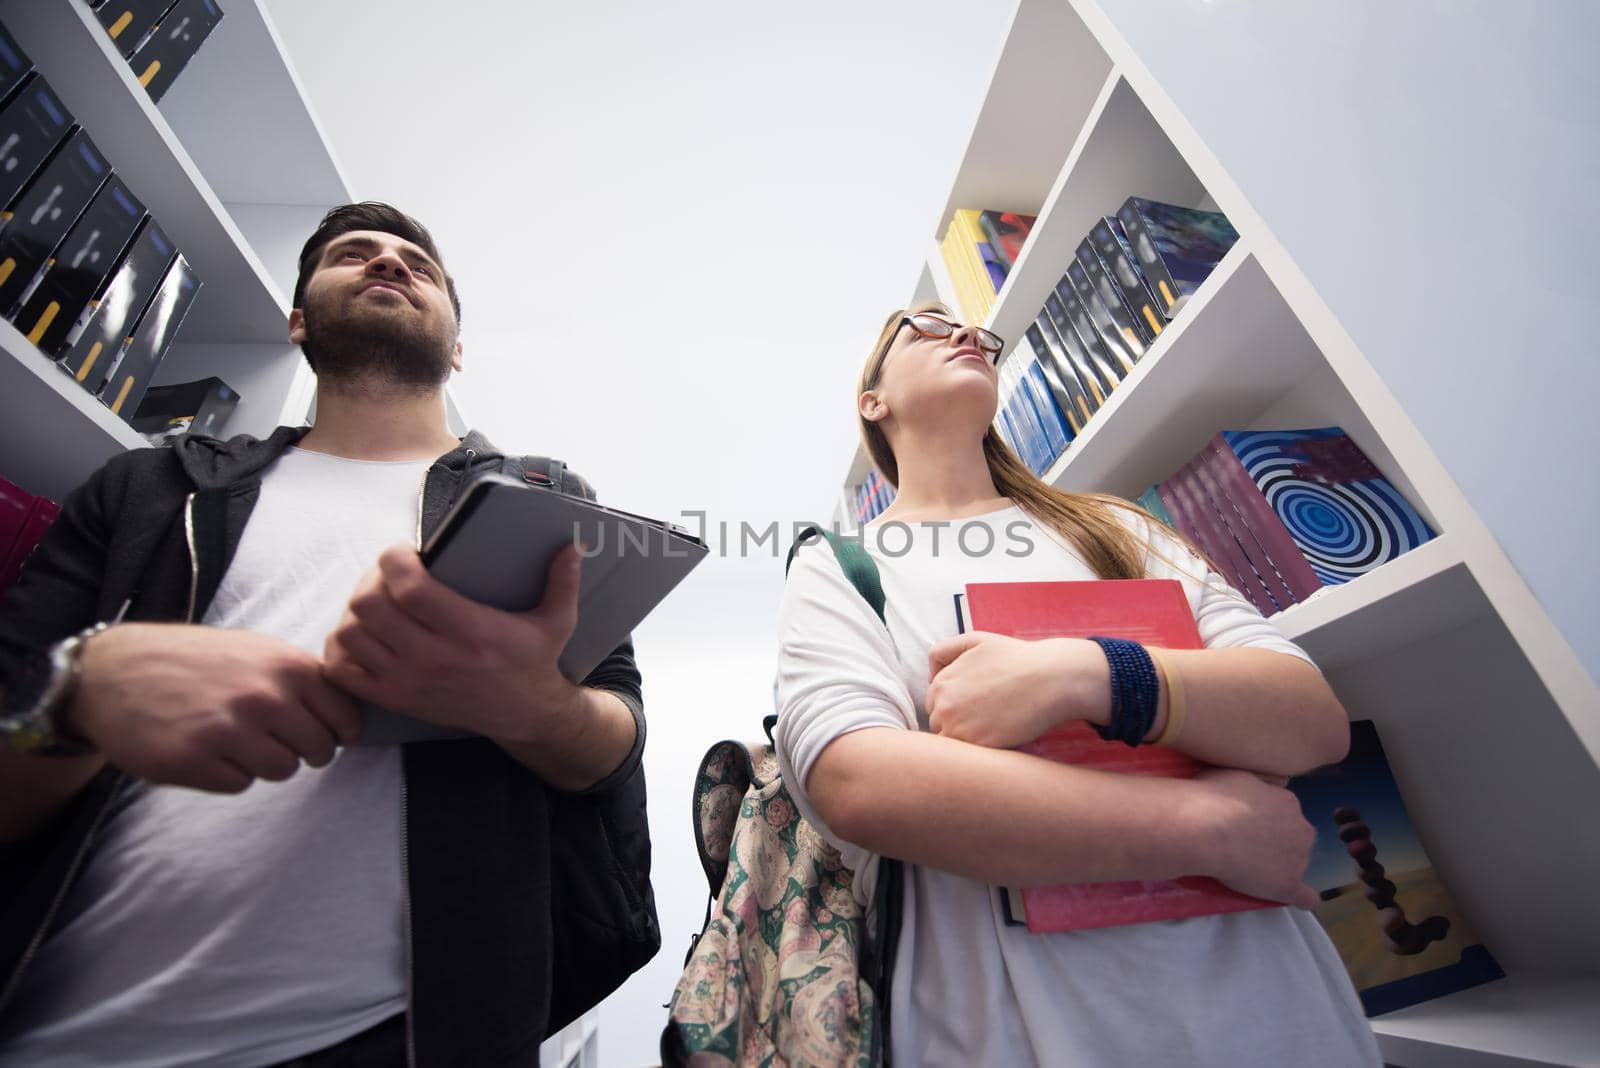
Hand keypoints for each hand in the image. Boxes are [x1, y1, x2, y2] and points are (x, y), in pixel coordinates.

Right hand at [67, 623, 361, 792]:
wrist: (114, 672)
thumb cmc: (195, 661)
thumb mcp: (258, 651)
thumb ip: (303, 678)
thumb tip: (350, 715)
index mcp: (287, 667)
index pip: (345, 718)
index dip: (337, 732)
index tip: (323, 733)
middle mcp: (263, 697)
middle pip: (319, 750)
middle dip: (303, 751)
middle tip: (272, 739)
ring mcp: (229, 730)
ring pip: (283, 770)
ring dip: (264, 763)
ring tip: (234, 740)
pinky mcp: (194, 761)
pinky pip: (240, 784)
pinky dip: (227, 773)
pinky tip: (205, 750)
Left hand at [322, 542, 584, 741]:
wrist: (524, 716)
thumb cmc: (534, 662)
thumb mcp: (556, 622)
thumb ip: (562, 581)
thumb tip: (571, 545)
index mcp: (470, 631)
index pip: (409, 588)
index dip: (394, 560)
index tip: (406, 550)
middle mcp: (434, 657)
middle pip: (369, 605)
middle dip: (372, 579)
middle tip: (390, 574)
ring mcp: (408, 681)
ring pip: (350, 633)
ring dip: (355, 610)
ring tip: (377, 600)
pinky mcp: (395, 698)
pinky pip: (342, 670)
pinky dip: (342, 647)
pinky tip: (364, 633)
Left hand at [925, 633, 1110, 748]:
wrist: (1051, 679)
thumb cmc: (1016, 658)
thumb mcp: (976, 640)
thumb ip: (944, 651)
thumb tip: (929, 677)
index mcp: (941, 683)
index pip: (933, 704)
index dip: (953, 705)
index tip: (975, 703)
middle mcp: (944, 706)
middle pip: (938, 724)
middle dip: (955, 722)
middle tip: (985, 716)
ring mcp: (960, 728)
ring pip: (949, 743)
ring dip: (964, 738)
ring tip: (991, 728)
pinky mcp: (979, 747)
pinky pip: (966, 757)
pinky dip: (976, 752)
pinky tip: (996, 737)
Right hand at [1188, 767, 1319, 909]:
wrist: (1204, 829)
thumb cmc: (1214, 796)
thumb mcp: (1240, 772)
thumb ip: (1263, 781)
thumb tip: (1278, 783)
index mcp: (1288, 803)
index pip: (1286, 812)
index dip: (1268, 819)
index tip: (1249, 823)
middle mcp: (1301, 829)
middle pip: (1298, 836)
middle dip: (1281, 840)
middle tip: (1250, 844)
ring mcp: (1297, 859)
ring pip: (1299, 862)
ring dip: (1284, 864)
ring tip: (1254, 869)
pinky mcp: (1287, 885)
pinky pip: (1306, 897)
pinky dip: (1303, 898)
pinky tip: (1297, 898)